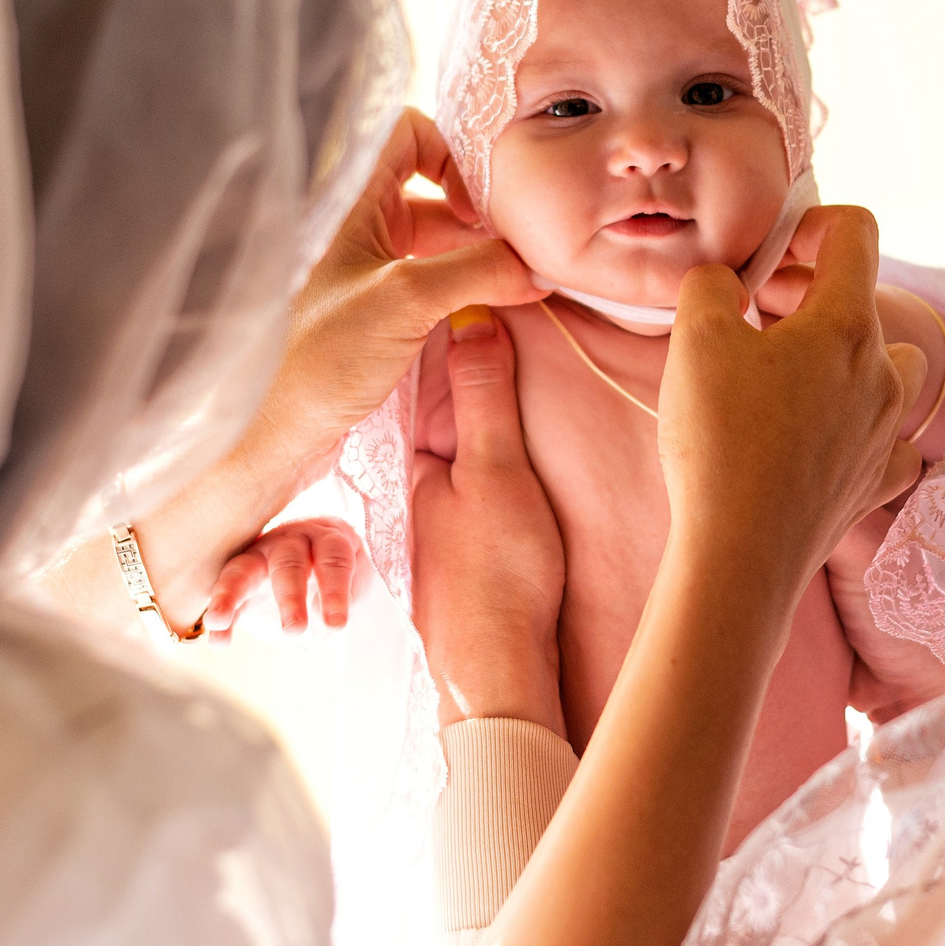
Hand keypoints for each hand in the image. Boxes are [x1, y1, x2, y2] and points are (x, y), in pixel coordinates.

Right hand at [201, 519, 357, 638]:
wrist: (316, 556)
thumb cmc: (338, 568)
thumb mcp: (355, 579)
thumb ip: (345, 598)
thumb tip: (320, 622)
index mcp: (326, 539)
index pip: (333, 560)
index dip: (335, 592)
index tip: (336, 624)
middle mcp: (291, 542)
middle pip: (288, 563)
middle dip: (290, 597)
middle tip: (294, 630)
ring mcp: (259, 557)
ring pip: (242, 569)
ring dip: (229, 596)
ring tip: (217, 622)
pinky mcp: (239, 579)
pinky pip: (226, 597)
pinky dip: (220, 619)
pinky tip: (218, 641)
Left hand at [243, 108, 540, 482]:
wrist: (270, 436)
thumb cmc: (314, 360)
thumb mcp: (405, 300)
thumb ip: (477, 269)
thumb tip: (539, 266)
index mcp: (348, 202)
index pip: (408, 133)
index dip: (452, 154)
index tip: (483, 204)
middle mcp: (356, 229)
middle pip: (435, 194)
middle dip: (482, 219)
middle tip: (524, 252)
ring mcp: (366, 274)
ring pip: (438, 244)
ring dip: (479, 261)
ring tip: (520, 288)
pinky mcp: (376, 316)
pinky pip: (432, 286)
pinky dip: (465, 293)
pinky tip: (492, 315)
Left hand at [410, 308, 567, 733]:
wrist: (493, 674)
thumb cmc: (493, 576)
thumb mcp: (494, 471)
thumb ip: (484, 395)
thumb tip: (476, 317)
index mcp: (419, 445)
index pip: (433, 355)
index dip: (460, 309)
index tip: (498, 271)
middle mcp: (423, 470)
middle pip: (447, 386)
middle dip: (475, 342)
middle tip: (521, 295)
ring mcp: (443, 504)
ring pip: (463, 425)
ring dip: (488, 388)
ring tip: (525, 343)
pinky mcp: (467, 534)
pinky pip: (478, 460)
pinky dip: (496, 433)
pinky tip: (523, 430)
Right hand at [658, 206, 927, 654]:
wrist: (741, 552)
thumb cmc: (720, 440)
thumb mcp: (695, 336)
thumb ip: (711, 285)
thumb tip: (726, 283)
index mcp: (847, 324)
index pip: (856, 232)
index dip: (811, 224)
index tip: (769, 256)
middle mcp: (882, 372)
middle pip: (860, 301)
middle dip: (806, 294)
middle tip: (748, 315)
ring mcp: (885, 429)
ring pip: (880, 367)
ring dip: (835, 357)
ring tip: (779, 375)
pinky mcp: (875, 480)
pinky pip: (883, 434)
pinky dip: (856, 423)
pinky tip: (816, 433)